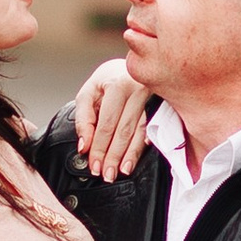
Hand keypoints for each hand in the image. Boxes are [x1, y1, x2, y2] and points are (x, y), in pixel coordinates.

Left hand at [72, 56, 148, 181]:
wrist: (131, 66)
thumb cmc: (108, 78)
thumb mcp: (88, 91)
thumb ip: (83, 119)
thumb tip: (84, 145)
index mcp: (118, 85)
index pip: (107, 124)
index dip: (99, 146)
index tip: (94, 164)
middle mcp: (137, 91)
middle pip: (124, 131)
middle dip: (114, 156)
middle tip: (107, 174)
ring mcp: (149, 99)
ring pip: (139, 132)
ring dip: (129, 155)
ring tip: (121, 171)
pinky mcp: (157, 106)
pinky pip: (148, 130)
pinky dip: (141, 146)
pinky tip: (136, 158)